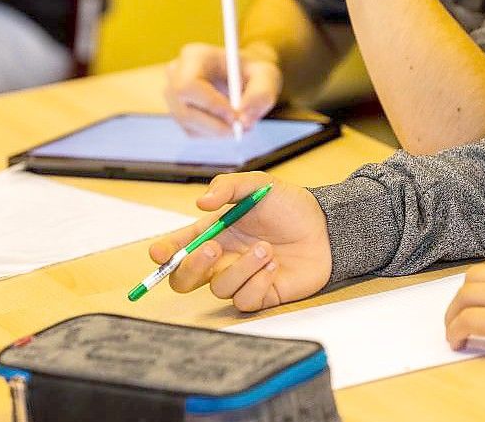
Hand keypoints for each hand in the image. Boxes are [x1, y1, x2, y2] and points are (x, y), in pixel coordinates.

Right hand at [149, 172, 331, 311]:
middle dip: (192, 266)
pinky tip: (275, 266)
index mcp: (213, 233)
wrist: (326, 227)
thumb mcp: (257, 185)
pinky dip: (258, 282)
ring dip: (242, 268)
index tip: (158, 253)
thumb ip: (227, 188)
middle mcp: (221, 260)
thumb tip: (201, 202)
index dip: (163, 253)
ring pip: (218, 289)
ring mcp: (239, 279)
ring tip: (267, 249)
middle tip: (214, 248)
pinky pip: (245, 300)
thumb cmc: (289, 206)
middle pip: (184, 279)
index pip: (178, 248)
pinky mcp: (260, 296)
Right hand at [165, 43, 281, 136]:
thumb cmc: (253, 72)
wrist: (242, 75)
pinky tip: (228, 121)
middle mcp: (175, 74)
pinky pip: (193, 132)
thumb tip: (244, 120)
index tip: (235, 116)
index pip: (188, 86)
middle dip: (215, 125)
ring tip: (242, 123)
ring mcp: (173, 96)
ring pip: (189, 125)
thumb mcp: (267, 76)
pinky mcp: (178, 114)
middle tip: (241, 129)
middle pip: (184, 111)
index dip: (210, 105)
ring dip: (218, 131)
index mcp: (194, 56)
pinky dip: (214, 133)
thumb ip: (261, 94)